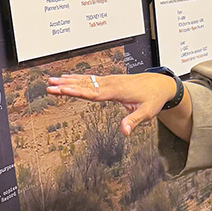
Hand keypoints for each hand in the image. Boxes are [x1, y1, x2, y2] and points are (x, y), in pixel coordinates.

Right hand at [47, 73, 177, 135]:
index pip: (93, 92)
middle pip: (86, 84)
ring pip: (86, 80)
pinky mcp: (111, 80)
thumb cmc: (154, 98)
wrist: (162, 84)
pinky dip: (78, 78)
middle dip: (67, 85)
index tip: (62, 89)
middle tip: (49, 85)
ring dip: (69, 80)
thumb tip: (124, 132)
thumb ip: (134, 121)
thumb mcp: (147, 113)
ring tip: (52, 80)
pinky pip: (91, 79)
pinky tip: (68, 78)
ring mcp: (111, 80)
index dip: (76, 91)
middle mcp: (112, 83)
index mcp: (118, 91)